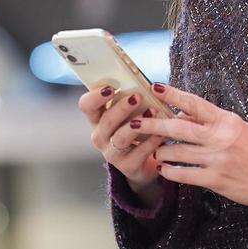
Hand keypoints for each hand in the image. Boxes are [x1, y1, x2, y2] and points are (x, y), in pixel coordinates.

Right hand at [78, 84, 164, 199]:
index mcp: (98, 119)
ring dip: (137, 124)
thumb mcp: (130, 113)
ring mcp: (112, 153)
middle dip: (121, 108)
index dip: (95, 96)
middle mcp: (100, 136)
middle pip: (105, 121)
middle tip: (137, 96)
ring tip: (152, 111)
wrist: (145, 163)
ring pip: (120, 138)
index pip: (86, 105)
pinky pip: (138, 153)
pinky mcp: (127, 166)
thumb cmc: (137, 130)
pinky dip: (151, 141)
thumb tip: (145, 82)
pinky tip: (161, 133)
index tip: (110, 88)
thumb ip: (131, 98)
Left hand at [133, 84, 247, 208]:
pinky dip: (170, 172)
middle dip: (153, 124)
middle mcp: (220, 137)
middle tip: (134, 122)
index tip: (154, 87)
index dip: (173, 95)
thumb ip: (211, 120)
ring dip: (161, 152)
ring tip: (154, 151)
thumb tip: (182, 113)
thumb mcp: (237, 127)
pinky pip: (184, 174)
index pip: (194, 103)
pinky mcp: (215, 179)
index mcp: (226, 120)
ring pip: (177, 152)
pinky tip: (163, 170)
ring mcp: (217, 159)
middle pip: (179, 128)